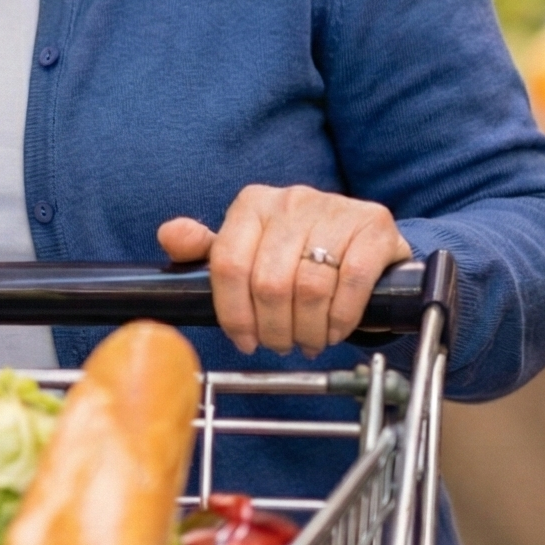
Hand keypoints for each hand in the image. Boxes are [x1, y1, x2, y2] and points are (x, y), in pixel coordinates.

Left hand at [158, 184, 413, 356]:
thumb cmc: (297, 249)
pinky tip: (334, 329)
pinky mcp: (373, 226)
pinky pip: (351, 282)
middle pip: (268, 283)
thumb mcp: (248, 247)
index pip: (228, 264)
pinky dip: (340, 318)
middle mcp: (291, 200)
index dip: (233, 313)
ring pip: (309, 287)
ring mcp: (335, 210)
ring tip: (307, 341)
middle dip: (272, 328)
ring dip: (307, 329)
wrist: (363, 238)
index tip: (243, 340)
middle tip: (279, 345)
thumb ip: (206, 249)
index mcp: (252, 204)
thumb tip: (171, 236)